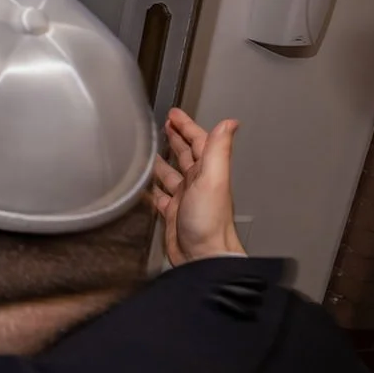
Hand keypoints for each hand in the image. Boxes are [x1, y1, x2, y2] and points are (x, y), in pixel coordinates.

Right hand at [149, 108, 245, 265]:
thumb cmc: (209, 222)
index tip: (175, 114)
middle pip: (185, 154)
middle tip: (164, 124)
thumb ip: (218, 150)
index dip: (187, 126)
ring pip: (171, 173)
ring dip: (162, 159)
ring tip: (150, 148)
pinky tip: (143, 184)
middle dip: (176, 137)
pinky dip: (151, 187)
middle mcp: (197, 183)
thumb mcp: (214, 179)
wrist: (203, 257)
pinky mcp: (172, 214)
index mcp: (207, 172)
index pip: (198, 141)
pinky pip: (159, 195)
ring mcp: (184, 198)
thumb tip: (230, 122)